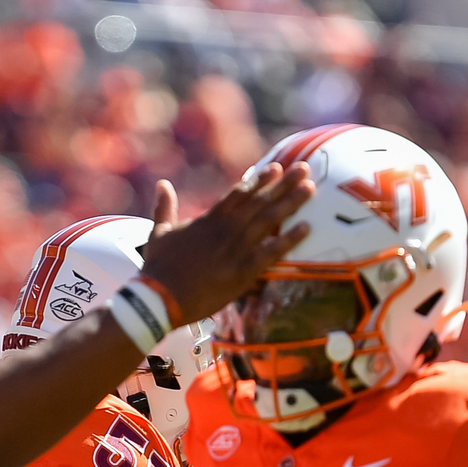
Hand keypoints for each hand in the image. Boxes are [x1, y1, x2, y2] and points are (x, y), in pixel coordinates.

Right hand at [139, 165, 313, 324]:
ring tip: (310, 188)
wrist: (160, 298)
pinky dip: (290, 239)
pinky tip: (307, 227)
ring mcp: (236, 249)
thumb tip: (162, 184)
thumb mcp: (159, 232)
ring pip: (268, 220)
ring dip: (291, 203)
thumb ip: (164, 207)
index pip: (239, 194)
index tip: (276, 168)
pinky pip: (272, 251)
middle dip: (283, 184)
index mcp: (208, 220)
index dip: (259, 180)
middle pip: (260, 201)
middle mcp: (226, 229)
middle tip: (304, 169)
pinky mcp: (243, 271)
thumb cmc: (157, 268)